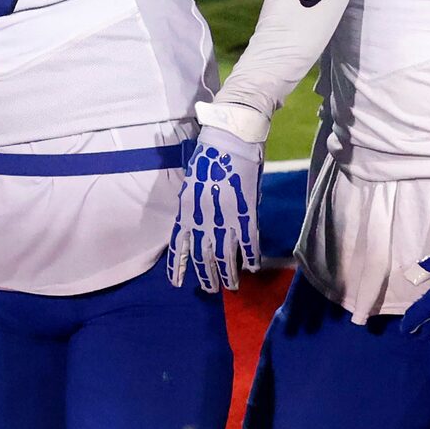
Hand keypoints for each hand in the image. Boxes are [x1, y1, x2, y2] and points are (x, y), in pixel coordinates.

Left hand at [166, 112, 264, 291]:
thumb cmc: (209, 157)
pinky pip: (249, 242)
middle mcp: (203, 218)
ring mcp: (226, 217)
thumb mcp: (193, 184)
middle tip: (211, 290)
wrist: (230, 138)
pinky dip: (251, 257)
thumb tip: (202, 227)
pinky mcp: (247, 213)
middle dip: (207, 276)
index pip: (179, 245)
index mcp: (187, 209)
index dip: (177, 267)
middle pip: (203, 256)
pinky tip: (252, 268)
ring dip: (228, 274)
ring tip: (230, 287)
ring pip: (226, 255)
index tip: (176, 284)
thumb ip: (195, 208)